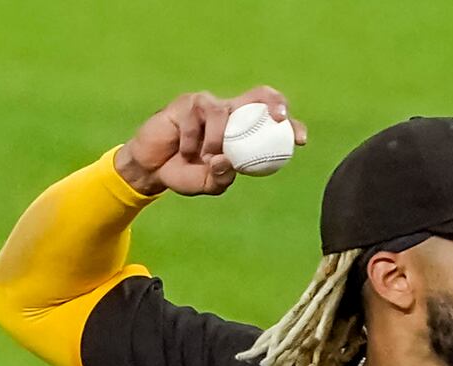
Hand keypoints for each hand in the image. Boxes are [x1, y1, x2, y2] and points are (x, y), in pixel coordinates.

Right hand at [116, 88, 305, 197]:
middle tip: (279, 119)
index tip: (300, 139)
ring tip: (204, 158)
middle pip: (259, 95)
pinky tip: (184, 151)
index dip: (290, 125)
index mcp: (242, 130)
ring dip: (217, 140)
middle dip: (274, 102)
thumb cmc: (184, 174)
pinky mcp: (187, 103)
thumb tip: (229, 162)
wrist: (151, 169)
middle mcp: (229, 112)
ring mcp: (208, 105)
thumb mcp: (208, 184)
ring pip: (224, 113)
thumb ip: (221, 177)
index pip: (270, 120)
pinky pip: (196, 119)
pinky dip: (192, 141)